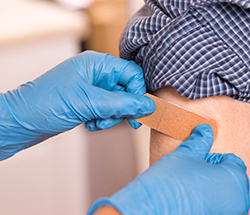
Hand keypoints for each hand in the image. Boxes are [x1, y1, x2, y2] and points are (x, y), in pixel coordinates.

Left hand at [0, 51, 154, 160]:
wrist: (21, 121)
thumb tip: (148, 105)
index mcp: (97, 64)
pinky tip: (89, 123)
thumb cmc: (47, 104)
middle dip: (122, 108)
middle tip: (117, 120)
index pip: (131, 73)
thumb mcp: (90, 103)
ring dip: (111, 116)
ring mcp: (91, 88)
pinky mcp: (87, 101)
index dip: (138, 92)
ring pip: (117, 103)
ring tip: (96, 122)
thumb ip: (122, 104)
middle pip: (126, 90)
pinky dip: (101, 120)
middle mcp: (96, 73)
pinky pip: (106, 110)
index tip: (139, 110)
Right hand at [87, 124, 249, 214]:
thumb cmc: (171, 182)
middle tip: (194, 173)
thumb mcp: (186, 154)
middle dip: (215, 173)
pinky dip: (209, 201)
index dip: (213, 157)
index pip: (232, 160)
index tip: (198, 161)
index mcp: (235, 178)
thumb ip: (200, 140)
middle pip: (231, 178)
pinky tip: (192, 199)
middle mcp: (238, 199)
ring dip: (212, 188)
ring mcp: (229, 213)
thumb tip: (205, 130)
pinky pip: (219, 206)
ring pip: (225, 194)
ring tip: (191, 187)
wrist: (151, 209)